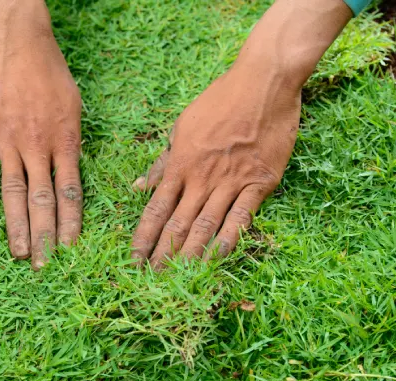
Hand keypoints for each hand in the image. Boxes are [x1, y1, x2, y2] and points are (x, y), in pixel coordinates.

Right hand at [0, 1, 81, 269]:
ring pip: (13, 193)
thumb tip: (73, 175)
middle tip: (45, 266)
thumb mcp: (75, 107)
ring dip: (15, 227)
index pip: (70, 192)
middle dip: (45, 236)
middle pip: (42, 200)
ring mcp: (7, 141)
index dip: (71, 223)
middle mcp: (37, 146)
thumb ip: (73, 143)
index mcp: (65, 141)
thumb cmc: (51, 74)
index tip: (71, 249)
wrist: (18, 42)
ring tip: (18, 255)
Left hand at [130, 0, 351, 267]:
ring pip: (206, 225)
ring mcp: (231, 181)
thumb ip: (162, 162)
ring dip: (191, 255)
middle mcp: (201, 177)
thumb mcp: (182, 127)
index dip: (143, 238)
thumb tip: (137, 188)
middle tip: (152, 281)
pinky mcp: (260, 182)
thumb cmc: (219, 101)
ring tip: (179, 280)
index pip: (155, 209)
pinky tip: (218, 259)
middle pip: (178, 224)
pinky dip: (229, 239)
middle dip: (163, 255)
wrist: (262, 82)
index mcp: (180, 163)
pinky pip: (241, 216)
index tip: (133, 260)